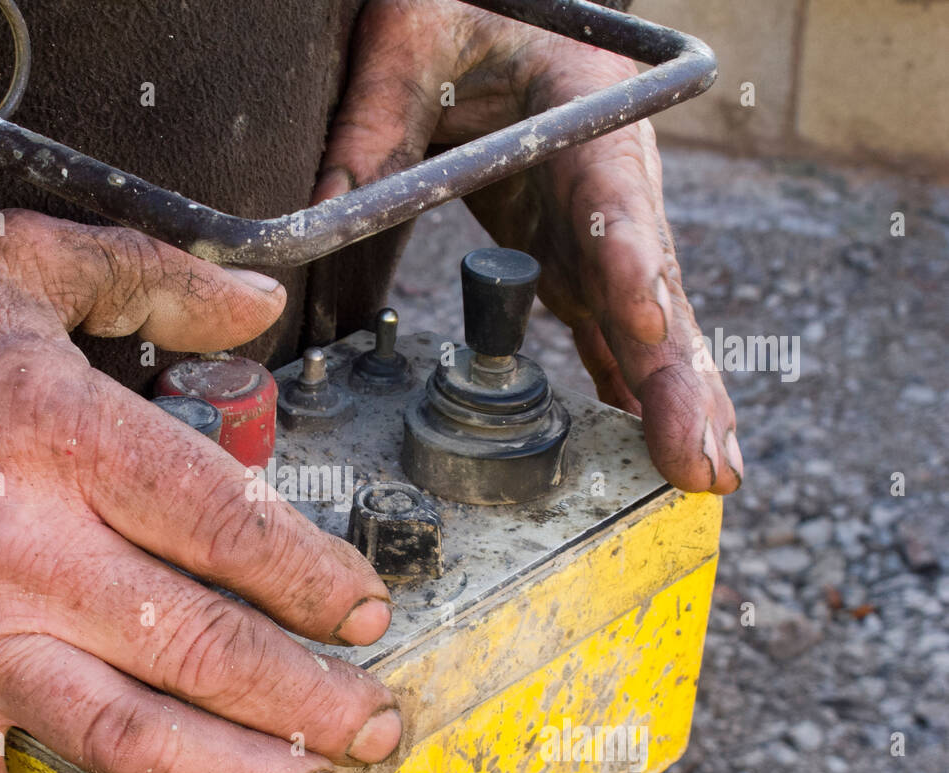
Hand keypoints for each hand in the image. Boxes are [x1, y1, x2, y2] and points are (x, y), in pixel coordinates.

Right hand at [0, 211, 400, 772]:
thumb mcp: (16, 259)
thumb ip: (147, 272)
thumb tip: (257, 301)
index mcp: (57, 431)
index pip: (219, 521)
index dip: (309, 575)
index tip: (362, 612)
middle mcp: (18, 546)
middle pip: (193, 644)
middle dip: (305, 699)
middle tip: (373, 727)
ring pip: (113, 737)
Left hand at [315, 0, 741, 492]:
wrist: (494, 20)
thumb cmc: (463, 14)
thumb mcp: (409, 40)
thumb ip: (373, 121)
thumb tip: (323, 211)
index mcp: (589, 111)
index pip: (615, 193)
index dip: (631, 262)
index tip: (647, 328)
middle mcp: (612, 180)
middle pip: (652, 283)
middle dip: (677, 375)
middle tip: (704, 455)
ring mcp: (600, 229)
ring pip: (646, 323)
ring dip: (673, 400)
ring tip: (704, 471)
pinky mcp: (575, 262)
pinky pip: (609, 332)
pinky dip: (629, 387)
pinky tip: (652, 443)